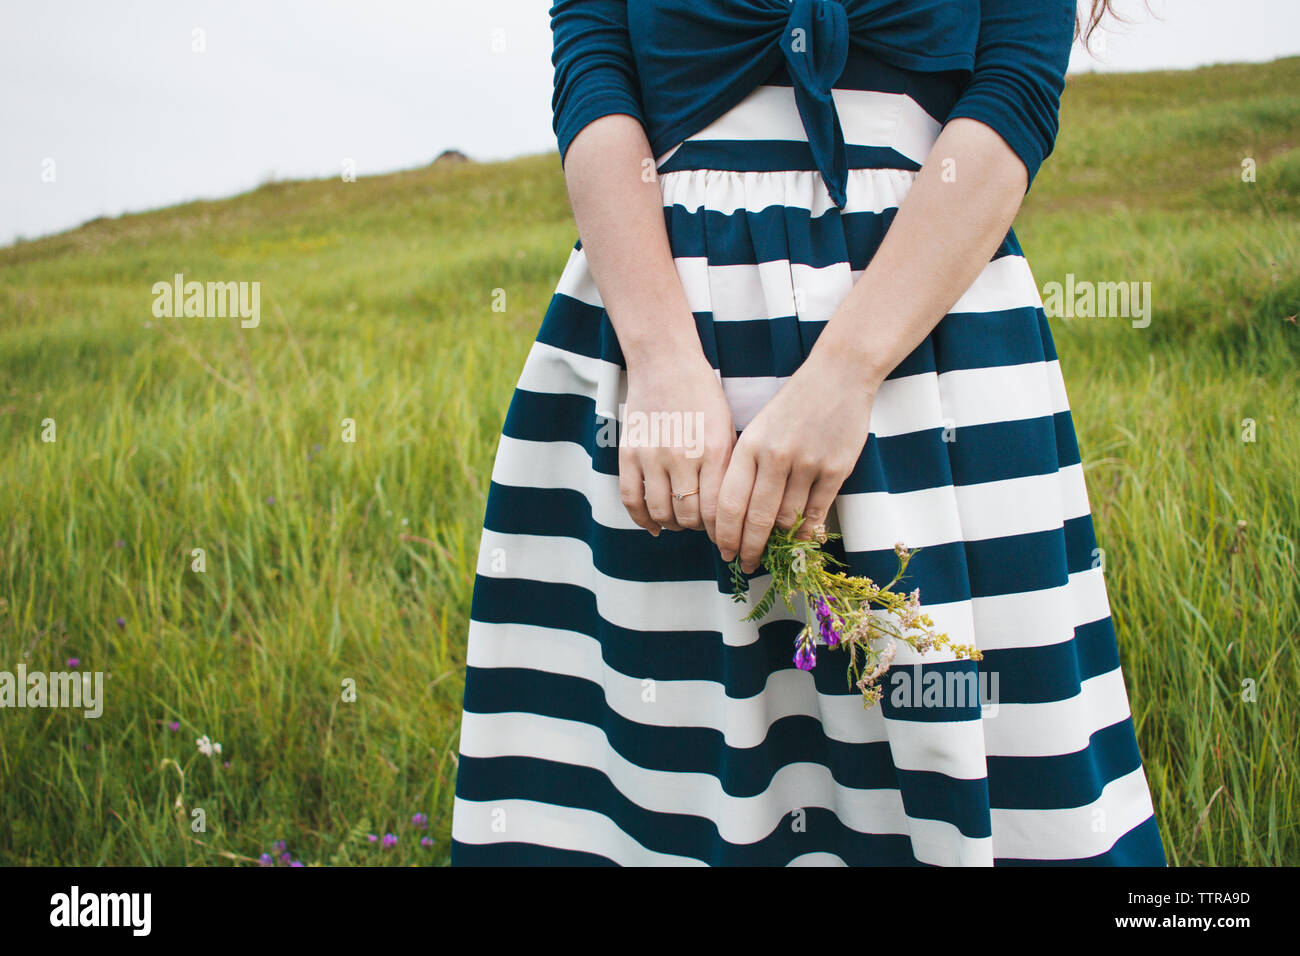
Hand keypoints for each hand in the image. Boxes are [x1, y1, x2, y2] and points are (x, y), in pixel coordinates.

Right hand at [618, 348, 735, 540]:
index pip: (716, 509)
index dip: (720, 531)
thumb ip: (727, 469)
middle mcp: (683, 455)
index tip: (723, 534)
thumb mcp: (727, 428)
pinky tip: (653, 524)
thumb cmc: (703, 396)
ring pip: (660, 512)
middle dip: (696, 527)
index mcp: (714, 449)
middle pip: (688, 515)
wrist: (665, 362)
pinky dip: (641, 519)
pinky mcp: (629, 452)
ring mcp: (652, 454)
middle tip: (700, 523)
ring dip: (671, 523)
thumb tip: (728, 513)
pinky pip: (630, 498)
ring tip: (678, 520)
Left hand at [715, 350, 878, 571]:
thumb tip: (735, 517)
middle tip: (745, 564)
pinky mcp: (836, 469)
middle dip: (748, 548)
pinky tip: (799, 542)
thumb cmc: (793, 404)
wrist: (838, 375)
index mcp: (749, 445)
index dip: (724, 534)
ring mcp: (808, 464)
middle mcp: (775, 456)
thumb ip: (747, 467)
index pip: (729, 503)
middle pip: (756, 518)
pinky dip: (807, 533)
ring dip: (778, 543)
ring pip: (788, 520)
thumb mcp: (758, 429)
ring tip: (772, 555)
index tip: (724, 551)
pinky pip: (817, 514)